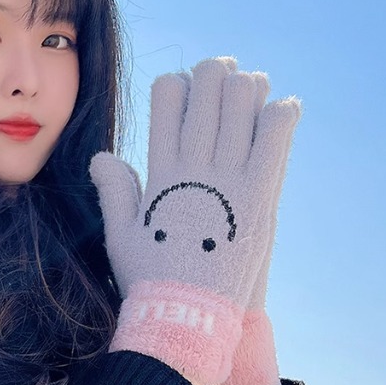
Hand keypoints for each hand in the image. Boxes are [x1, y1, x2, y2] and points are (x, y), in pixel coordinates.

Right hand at [90, 57, 299, 384]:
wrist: (185, 318)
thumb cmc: (149, 277)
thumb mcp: (120, 232)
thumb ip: (113, 188)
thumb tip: (100, 154)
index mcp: (161, 171)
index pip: (167, 101)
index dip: (177, 83)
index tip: (185, 83)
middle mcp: (194, 168)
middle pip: (206, 94)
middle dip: (214, 71)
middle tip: (223, 66)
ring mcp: (228, 181)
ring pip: (240, 109)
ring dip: (247, 87)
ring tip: (253, 81)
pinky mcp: (259, 199)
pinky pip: (274, 144)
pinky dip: (281, 118)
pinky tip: (285, 105)